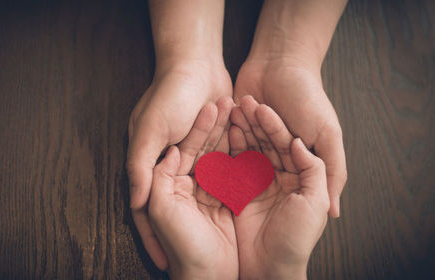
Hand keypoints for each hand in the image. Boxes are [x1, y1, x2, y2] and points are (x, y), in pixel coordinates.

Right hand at [127, 62, 231, 268]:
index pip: (146, 210)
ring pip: (201, 189)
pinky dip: (228, 182)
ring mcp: (192, 156)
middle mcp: (168, 164)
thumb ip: (140, 166)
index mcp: (149, 163)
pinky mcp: (212, 146)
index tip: (164, 264)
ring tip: (226, 229)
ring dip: (211, 206)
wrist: (197, 63)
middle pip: (178, 204)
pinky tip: (240, 201)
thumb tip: (134, 202)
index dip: (154, 238)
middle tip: (200, 251)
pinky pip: (220, 170)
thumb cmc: (170, 94)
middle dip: (189, 226)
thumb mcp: (150, 129)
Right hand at [230, 96, 329, 278]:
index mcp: (299, 177)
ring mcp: (257, 183)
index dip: (274, 125)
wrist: (269, 269)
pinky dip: (228, 148)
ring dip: (241, 130)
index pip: (286, 143)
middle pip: (266, 142)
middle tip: (241, 102)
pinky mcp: (238, 192)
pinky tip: (222, 131)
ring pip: (249, 149)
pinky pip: (233, 165)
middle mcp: (278, 177)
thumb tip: (298, 143)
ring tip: (229, 109)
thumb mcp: (314, 201)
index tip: (261, 106)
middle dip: (254, 122)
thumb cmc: (297, 238)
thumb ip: (314, 168)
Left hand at [234, 59, 345, 217]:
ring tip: (237, 134)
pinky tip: (227, 127)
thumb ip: (332, 170)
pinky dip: (229, 135)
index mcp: (298, 161)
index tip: (261, 199)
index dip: (273, 194)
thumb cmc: (308, 97)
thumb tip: (335, 214)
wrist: (280, 61)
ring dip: (240, 146)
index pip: (285, 187)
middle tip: (242, 167)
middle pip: (261, 172)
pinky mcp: (237, 128)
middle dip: (252, 167)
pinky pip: (230, 140)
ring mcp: (255, 142)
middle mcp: (276, 156)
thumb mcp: (327, 134)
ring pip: (244, 155)